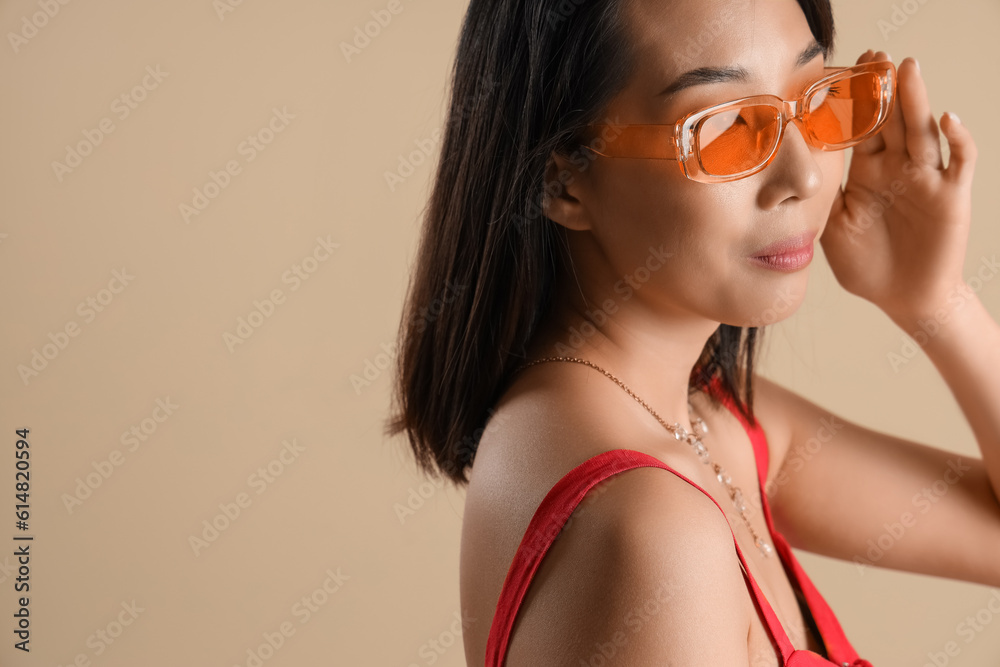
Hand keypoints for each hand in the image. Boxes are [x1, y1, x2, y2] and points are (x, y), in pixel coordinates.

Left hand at [820, 49, 977, 324]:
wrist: (902, 298)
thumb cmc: (866, 264)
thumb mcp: (830, 228)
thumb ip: (816, 199)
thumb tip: (779, 176)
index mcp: (865, 172)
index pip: (858, 129)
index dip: (850, 104)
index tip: (837, 74)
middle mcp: (896, 168)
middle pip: (890, 120)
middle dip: (883, 89)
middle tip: (875, 57)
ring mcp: (926, 178)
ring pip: (922, 131)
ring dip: (915, 100)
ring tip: (906, 69)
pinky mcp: (951, 195)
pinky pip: (959, 162)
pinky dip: (958, 139)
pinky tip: (947, 119)